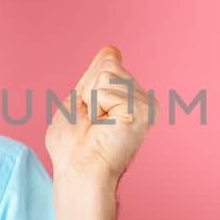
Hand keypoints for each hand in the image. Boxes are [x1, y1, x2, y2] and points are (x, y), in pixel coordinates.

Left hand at [46, 45, 152, 186]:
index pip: (108, 62)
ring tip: (98, 126)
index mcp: (130, 97)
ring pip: (108, 74)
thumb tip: (112, 49)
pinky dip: (97, 106)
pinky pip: (107, 88)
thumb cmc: (73, 147)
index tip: (90, 116)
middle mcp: (143, 99)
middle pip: (109, 64)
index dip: (88, 87)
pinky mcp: (143, 109)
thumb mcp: (78, 100)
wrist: (78, 170)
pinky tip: (105, 127)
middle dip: (89, 92)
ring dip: (92, 101)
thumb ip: (95, 74)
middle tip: (92, 123)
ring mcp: (146, 104)